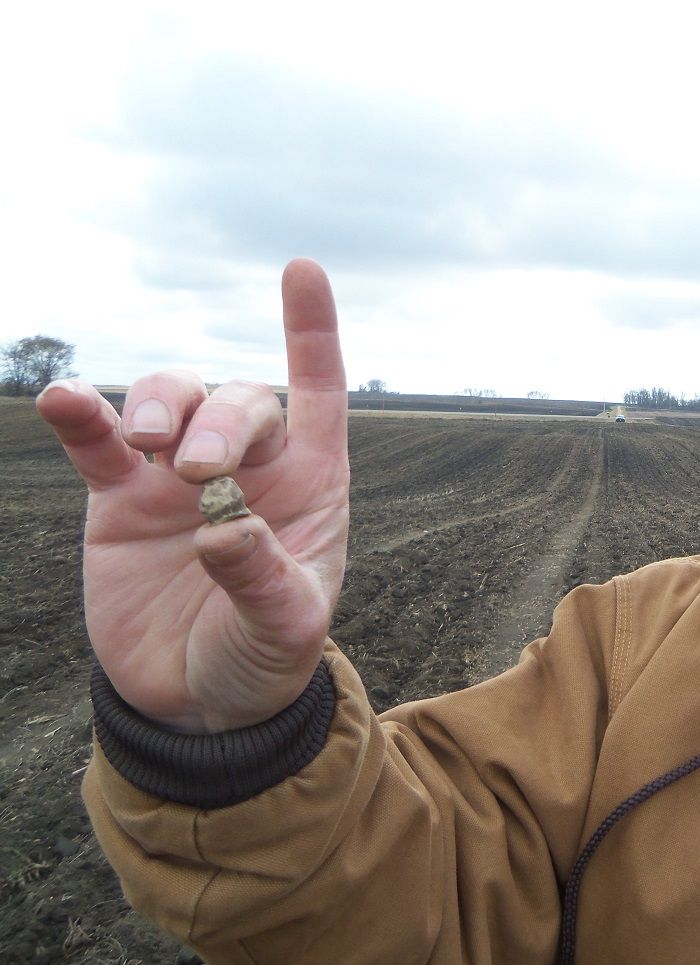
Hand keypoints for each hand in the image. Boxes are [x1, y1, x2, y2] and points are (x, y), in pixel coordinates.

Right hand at [38, 260, 349, 732]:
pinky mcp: (121, 500)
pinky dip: (81, 416)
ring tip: (149, 446)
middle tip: (196, 471)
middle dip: (218, 418)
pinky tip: (63, 401)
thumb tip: (226, 527)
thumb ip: (265, 579)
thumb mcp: (286, 629)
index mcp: (310, 486)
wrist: (198, 703)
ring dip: (157, 404)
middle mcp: (249, 467)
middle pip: (238, 399)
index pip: (318, 394)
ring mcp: (179, 477)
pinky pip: (97, 442)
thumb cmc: (264, 656)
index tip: (302, 270)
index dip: (311, 334)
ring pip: (170, 399)